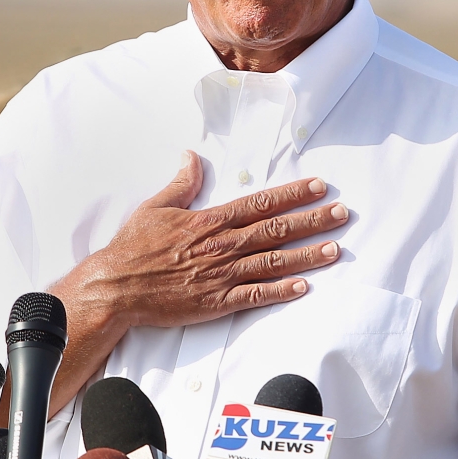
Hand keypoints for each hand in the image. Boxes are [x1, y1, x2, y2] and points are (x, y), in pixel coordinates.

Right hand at [52, 150, 347, 331]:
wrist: (116, 288)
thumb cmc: (133, 247)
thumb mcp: (156, 207)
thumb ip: (181, 183)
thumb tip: (191, 156)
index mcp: (211, 221)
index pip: (261, 203)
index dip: (293, 194)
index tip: (319, 186)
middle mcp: (223, 245)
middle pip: (276, 229)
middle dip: (313, 220)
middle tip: (342, 214)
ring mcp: (222, 275)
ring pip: (273, 262)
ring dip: (307, 255)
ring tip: (335, 248)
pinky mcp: (217, 302)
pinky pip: (255, 295)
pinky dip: (281, 292)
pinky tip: (305, 287)